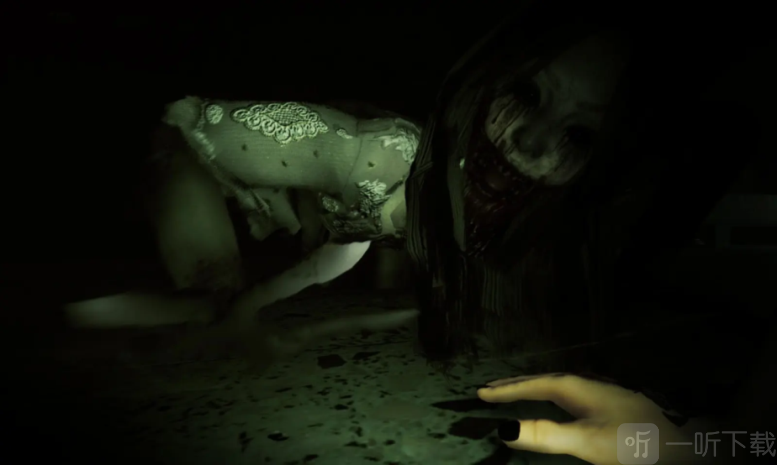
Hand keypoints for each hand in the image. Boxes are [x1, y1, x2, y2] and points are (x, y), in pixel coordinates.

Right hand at [478, 373, 710, 464]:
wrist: (684, 450)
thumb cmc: (633, 444)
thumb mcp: (587, 441)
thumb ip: (547, 434)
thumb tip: (503, 428)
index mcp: (578, 388)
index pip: (534, 385)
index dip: (507, 389)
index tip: (479, 392)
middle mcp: (589, 386)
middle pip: (545, 381)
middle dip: (517, 384)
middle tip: (489, 389)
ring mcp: (604, 395)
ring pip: (560, 388)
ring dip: (535, 390)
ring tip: (517, 394)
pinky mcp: (615, 408)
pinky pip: (571, 397)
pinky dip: (553, 399)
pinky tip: (561, 407)